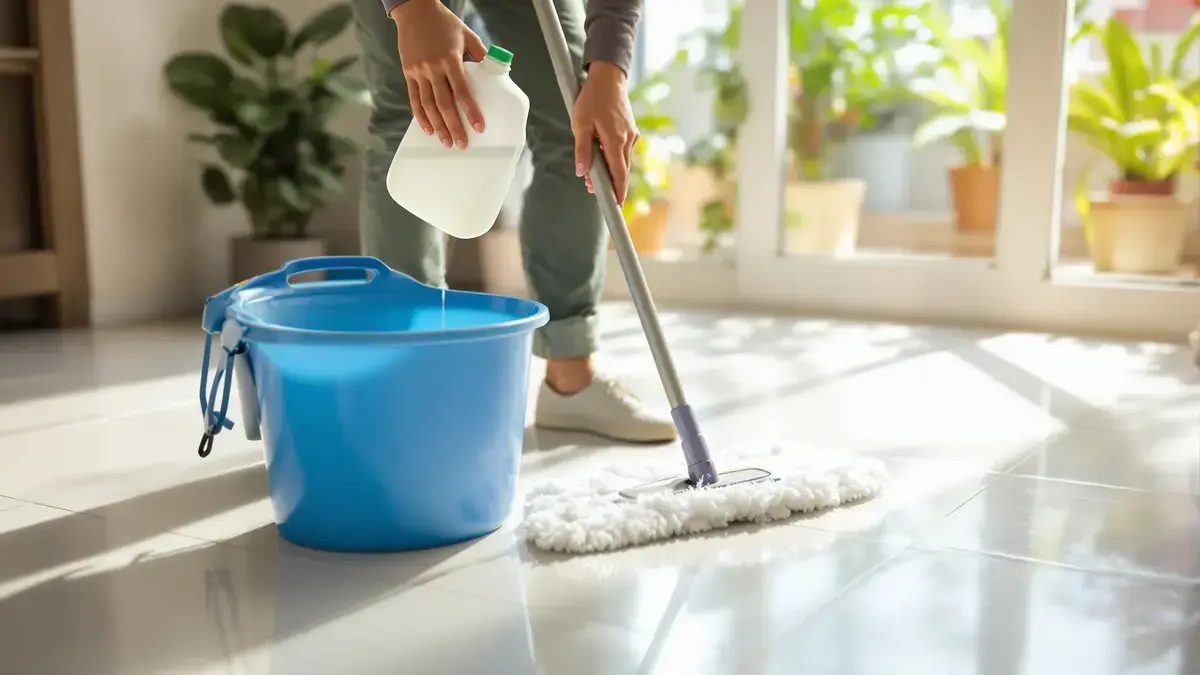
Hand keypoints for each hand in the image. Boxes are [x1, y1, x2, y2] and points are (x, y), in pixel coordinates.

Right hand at [391, 0, 487, 148]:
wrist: (415, 11)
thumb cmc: (444, 23)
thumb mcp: (467, 35)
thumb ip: (481, 54)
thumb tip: (496, 71)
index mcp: (450, 59)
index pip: (462, 90)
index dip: (471, 110)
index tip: (478, 127)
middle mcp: (433, 68)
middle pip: (444, 103)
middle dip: (454, 126)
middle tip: (462, 144)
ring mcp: (419, 72)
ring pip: (428, 105)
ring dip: (438, 126)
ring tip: (446, 142)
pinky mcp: (408, 73)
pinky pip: (414, 99)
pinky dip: (420, 116)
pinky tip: (428, 129)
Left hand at [572, 62, 637, 205]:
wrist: (608, 77)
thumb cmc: (592, 98)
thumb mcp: (580, 124)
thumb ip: (582, 150)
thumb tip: (581, 172)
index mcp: (616, 141)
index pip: (620, 175)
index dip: (618, 192)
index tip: (616, 206)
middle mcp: (628, 141)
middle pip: (622, 170)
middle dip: (609, 182)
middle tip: (591, 187)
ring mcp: (631, 135)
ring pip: (622, 160)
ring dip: (610, 169)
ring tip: (591, 171)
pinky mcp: (630, 130)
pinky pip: (623, 150)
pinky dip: (613, 157)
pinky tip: (600, 153)